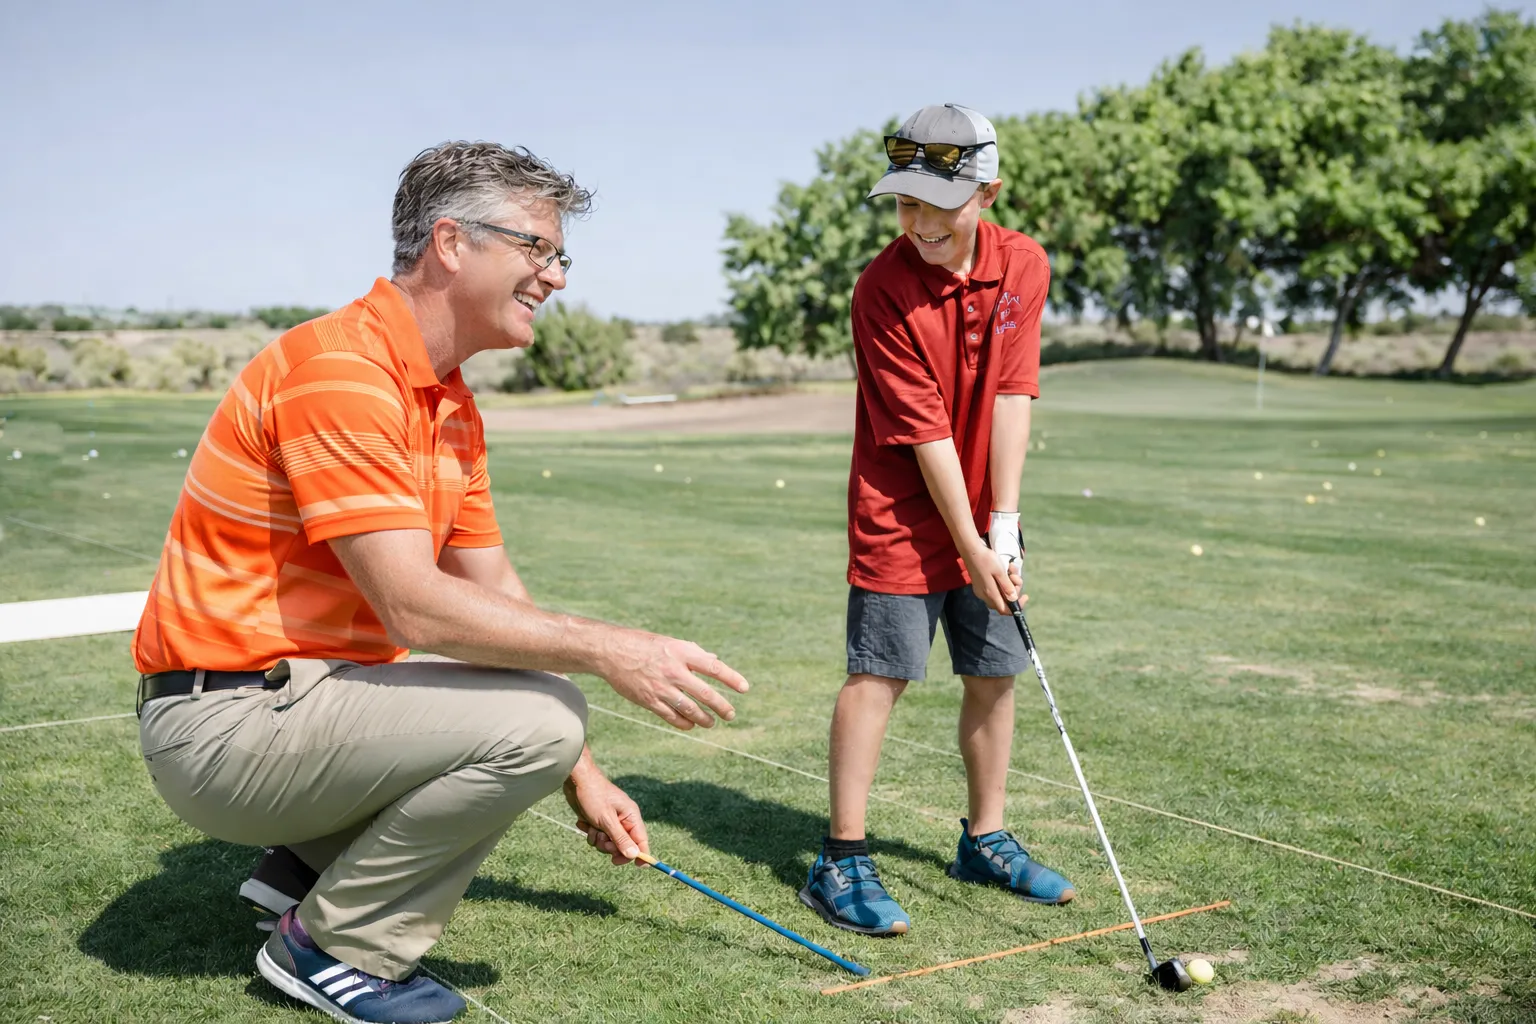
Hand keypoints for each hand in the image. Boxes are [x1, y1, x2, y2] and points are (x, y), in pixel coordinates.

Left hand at [564, 760, 648, 864]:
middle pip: (623, 846)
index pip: (642, 840)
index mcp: (631, 816)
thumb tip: (635, 855)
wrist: (576, 781)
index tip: (638, 867)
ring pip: (608, 843)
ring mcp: (611, 821)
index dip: (641, 854)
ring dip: (598, 840)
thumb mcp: (607, 820)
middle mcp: (623, 820)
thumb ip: (621, 839)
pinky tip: (584, 823)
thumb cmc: (593, 796)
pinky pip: (597, 837)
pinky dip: (590, 833)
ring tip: (591, 827)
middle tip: (602, 840)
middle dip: (610, 846)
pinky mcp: (599, 822)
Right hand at [596, 630, 749, 730]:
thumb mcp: (671, 643)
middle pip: (705, 693)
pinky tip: (692, 724)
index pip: (713, 667)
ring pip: (690, 709)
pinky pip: (672, 716)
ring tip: (712, 722)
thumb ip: (694, 653)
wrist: (611, 652)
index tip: (744, 688)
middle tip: (731, 714)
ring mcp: (661, 687)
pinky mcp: (649, 701)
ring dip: (704, 718)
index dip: (731, 678)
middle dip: (721, 706)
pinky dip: (685, 723)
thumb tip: (714, 659)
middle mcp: (673, 670)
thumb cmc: (645, 645)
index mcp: (681, 652)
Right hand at [962, 538, 1024, 614]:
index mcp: (990, 593)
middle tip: (1015, 576)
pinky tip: (1006, 569)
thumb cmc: (986, 560)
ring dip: (1009, 583)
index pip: (1005, 610)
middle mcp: (985, 595)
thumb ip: (1007, 587)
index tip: (1025, 596)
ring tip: (1011, 569)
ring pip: (1000, 593)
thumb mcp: (1000, 572)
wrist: (971, 550)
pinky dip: (1002, 581)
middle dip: (1014, 590)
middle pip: (1004, 601)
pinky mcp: (981, 585)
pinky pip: (995, 588)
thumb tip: (1014, 599)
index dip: (1016, 607)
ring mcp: (982, 590)